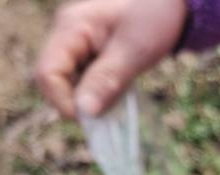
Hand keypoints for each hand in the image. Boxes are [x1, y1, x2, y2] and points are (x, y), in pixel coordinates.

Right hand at [36, 0, 187, 117]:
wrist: (171, 7)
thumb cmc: (154, 19)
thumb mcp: (134, 51)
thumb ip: (107, 79)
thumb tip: (84, 112)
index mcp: (71, 28)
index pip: (48, 72)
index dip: (62, 101)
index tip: (88, 119)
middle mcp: (67, 37)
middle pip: (55, 81)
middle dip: (77, 102)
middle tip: (107, 114)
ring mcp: (77, 47)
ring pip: (71, 85)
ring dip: (90, 100)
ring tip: (118, 100)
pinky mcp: (90, 58)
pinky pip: (86, 83)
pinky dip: (100, 94)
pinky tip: (119, 94)